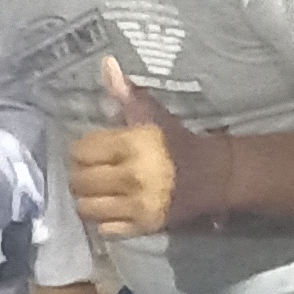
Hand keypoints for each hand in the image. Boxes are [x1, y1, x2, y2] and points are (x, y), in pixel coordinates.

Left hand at [67, 55, 218, 236]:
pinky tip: (108, 208)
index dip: (81, 150)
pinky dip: (101, 221)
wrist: (215, 176)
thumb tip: (106, 63)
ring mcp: (136, 205)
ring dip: (86, 199)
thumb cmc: (177, 142)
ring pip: (86, 207)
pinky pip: (105, 229)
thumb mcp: (153, 116)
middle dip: (79, 175)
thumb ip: (126, 94)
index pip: (82, 151)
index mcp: (132, 146)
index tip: (90, 150)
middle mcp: (132, 177)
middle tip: (89, 172)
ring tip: (94, 191)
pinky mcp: (142, 227)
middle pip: (80, 180)